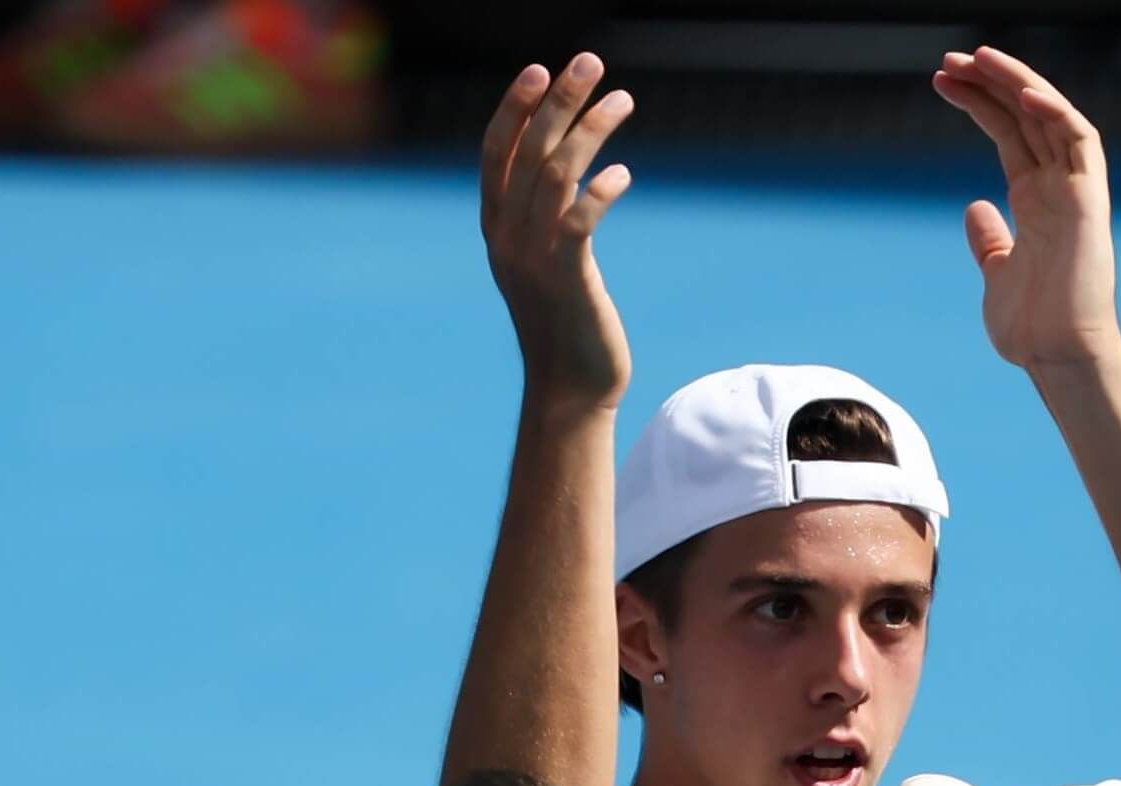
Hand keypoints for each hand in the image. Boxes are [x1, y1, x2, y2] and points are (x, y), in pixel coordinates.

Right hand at [482, 53, 635, 411]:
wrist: (570, 389)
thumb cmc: (566, 325)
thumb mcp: (546, 263)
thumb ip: (545, 219)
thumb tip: (565, 172)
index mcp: (497, 229)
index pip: (496, 152)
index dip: (515, 108)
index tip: (539, 69)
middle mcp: (507, 238)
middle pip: (528, 151)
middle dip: (557, 100)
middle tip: (589, 60)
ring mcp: (533, 258)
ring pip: (554, 175)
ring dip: (590, 130)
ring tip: (622, 98)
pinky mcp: (567, 279)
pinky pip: (577, 222)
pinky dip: (599, 191)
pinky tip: (623, 173)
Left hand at [932, 48, 1120, 370]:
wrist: (1058, 356)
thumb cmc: (1032, 327)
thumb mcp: (998, 274)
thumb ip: (991, 240)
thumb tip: (976, 208)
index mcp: (1036, 201)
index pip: (1008, 134)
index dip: (979, 103)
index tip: (943, 82)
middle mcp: (1058, 188)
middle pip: (1025, 117)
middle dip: (990, 83)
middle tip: (949, 60)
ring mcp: (1076, 191)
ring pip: (1051, 117)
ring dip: (1017, 83)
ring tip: (976, 59)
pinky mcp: (1091, 200)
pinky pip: (1081, 140)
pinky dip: (1055, 111)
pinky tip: (1022, 92)